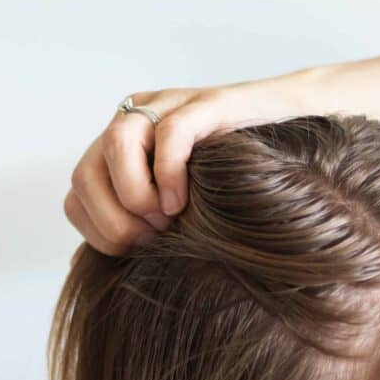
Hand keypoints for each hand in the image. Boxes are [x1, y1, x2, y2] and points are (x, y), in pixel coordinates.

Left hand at [63, 71, 312, 254]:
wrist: (301, 131)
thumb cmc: (240, 186)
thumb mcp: (184, 211)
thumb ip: (149, 228)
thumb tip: (122, 275)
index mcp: (121, 151)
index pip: (78, 193)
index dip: (99, 231)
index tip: (136, 252)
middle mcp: (135, 122)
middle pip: (84, 172)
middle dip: (114, 221)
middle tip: (154, 240)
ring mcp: (168, 106)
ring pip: (117, 143)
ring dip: (135, 195)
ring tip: (168, 219)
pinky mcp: (206, 103)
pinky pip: (171, 131)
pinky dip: (169, 173)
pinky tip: (184, 202)